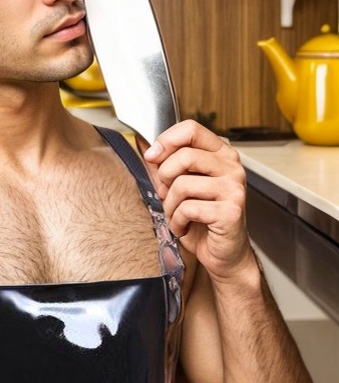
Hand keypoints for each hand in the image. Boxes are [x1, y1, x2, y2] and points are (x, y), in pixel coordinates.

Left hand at [143, 120, 251, 278]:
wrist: (223, 253)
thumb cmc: (202, 219)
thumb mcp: (180, 187)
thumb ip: (167, 166)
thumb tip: (147, 150)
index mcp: (221, 154)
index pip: (191, 129)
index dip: (166, 140)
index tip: (152, 157)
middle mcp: (232, 167)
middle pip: (184, 155)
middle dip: (165, 178)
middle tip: (167, 195)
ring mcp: (234, 188)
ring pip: (183, 184)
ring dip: (171, 206)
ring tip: (178, 216)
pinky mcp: (231, 210)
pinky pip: (188, 208)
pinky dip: (178, 222)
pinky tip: (186, 227)